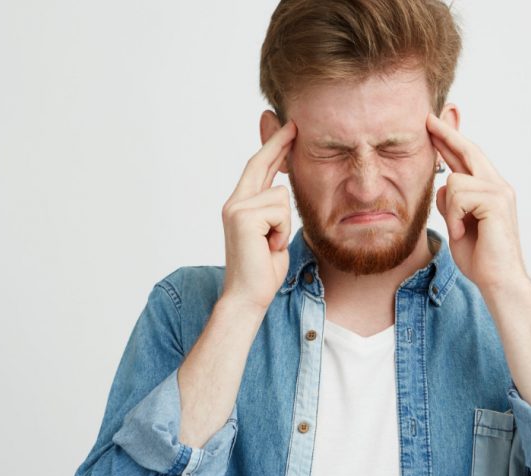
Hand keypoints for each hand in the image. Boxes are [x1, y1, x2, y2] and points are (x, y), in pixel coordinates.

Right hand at [220, 120, 296, 312]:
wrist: (248, 296)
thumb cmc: (263, 271)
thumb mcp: (273, 234)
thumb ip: (273, 211)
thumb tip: (282, 190)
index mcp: (240, 206)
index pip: (258, 169)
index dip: (273, 148)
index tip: (287, 129)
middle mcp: (234, 202)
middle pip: (260, 163)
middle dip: (279, 144)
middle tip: (295, 125)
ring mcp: (236, 208)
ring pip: (281, 195)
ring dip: (285, 223)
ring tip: (272, 244)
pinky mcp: (243, 217)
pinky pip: (280, 210)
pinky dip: (281, 231)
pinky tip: (269, 247)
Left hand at [426, 113, 529, 292]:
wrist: (498, 281)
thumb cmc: (480, 258)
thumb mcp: (458, 224)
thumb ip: (453, 203)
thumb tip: (444, 183)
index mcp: (491, 191)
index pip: (469, 158)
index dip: (451, 140)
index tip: (434, 125)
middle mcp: (498, 186)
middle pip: (468, 150)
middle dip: (446, 134)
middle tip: (428, 119)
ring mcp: (500, 191)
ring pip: (455, 180)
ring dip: (450, 209)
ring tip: (461, 230)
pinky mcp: (496, 200)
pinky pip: (458, 194)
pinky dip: (455, 216)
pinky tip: (465, 232)